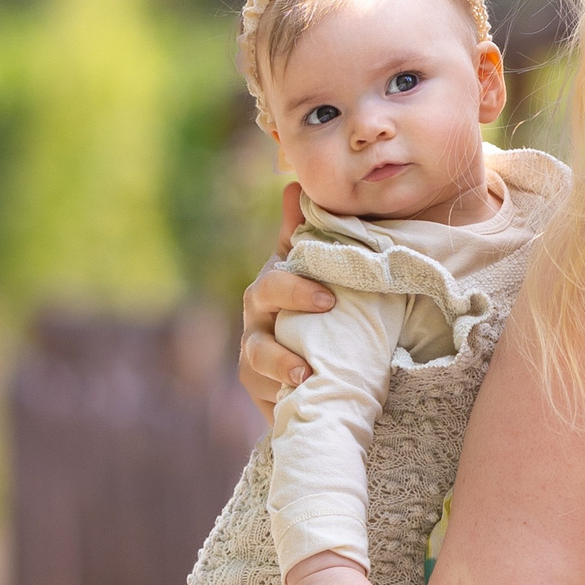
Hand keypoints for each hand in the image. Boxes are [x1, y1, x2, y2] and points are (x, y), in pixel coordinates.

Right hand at [239, 183, 335, 418]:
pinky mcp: (262, 394)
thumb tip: (294, 184)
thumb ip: (304, 233)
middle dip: (290, 313)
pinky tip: (299, 400)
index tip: (329, 297)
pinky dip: (280, 400)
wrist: (314, 369)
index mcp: (271, 289)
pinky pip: (266, 399)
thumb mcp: (311, 272)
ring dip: (279, 365)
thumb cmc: (313, 310)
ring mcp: (254, 359)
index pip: (274, 281)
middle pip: (260, 314)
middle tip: (326, 313)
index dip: (296, 286)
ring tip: (304, 373)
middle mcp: (257, 321)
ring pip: (255, 360)